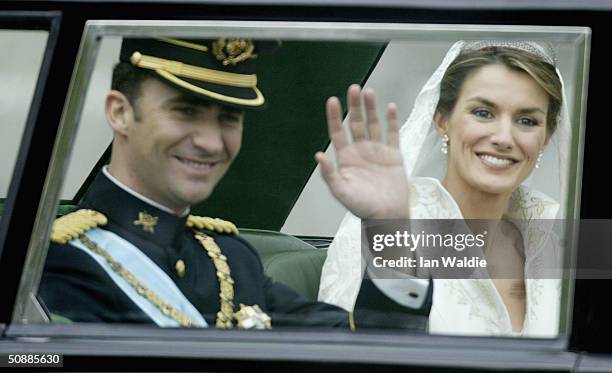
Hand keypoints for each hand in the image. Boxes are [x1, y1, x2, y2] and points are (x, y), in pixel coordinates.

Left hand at [316, 85, 409, 219]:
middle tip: (354, 88)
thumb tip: (318, 156)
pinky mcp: (394, 155)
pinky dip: (393, 121)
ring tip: (369, 93)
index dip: (335, 117)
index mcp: (346, 158)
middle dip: (355, 106)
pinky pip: (393, 133)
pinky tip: (391, 108)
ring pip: (374, 124)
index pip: (338, 132)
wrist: (387, 215)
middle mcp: (361, 151)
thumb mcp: (341, 191)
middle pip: (357, 123)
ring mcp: (378, 151)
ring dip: (372, 109)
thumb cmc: (362, 207)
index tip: (333, 101)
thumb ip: (329, 173)